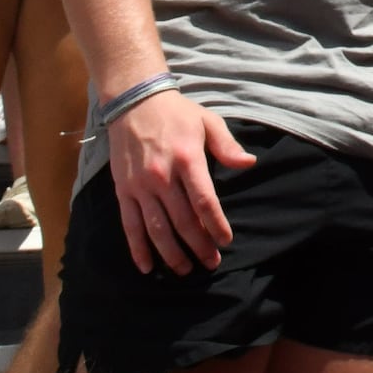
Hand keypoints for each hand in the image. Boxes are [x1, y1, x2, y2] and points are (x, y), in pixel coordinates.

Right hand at [106, 88, 255, 273]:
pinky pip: (130, 225)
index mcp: (187, 159)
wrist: (134, 102)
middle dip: (199, 246)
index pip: (204, 201)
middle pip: (183, 221)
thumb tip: (249, 164)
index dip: (216, 225)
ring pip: (156, 229)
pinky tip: (147, 267)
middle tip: (211, 263)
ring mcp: (140, 186)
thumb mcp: (208, 122)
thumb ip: (227, 146)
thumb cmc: (177, 113)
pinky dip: (138, 249)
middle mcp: (162, 176)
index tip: (226, 241)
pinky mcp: (123, 190)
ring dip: (171, 253)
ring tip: (185, 270)